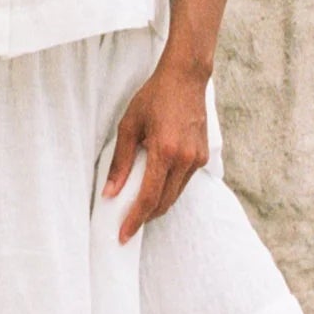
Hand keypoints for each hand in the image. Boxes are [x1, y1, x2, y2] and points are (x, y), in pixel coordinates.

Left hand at [101, 57, 209, 244]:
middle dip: (145, 217)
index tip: (123, 235)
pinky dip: (168, 189)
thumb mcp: (128, 126)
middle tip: (127, 225)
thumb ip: (120, 162)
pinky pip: (183, 183)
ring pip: (174, 195)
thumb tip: (110, 192)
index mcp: (165, 151)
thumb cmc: (154, 98)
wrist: (185, 78)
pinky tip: (155, 185)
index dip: (135, 219)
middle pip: (163, 202)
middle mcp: (185, 159)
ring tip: (138, 208)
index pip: (148, 197)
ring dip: (156, 205)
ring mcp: (197, 159)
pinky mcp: (203, 156)